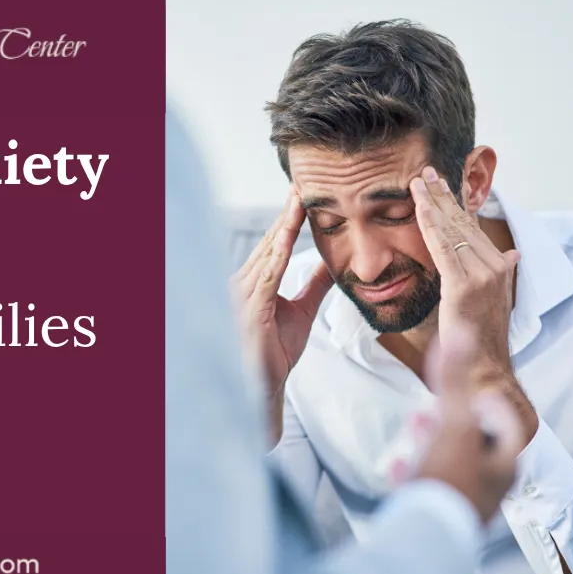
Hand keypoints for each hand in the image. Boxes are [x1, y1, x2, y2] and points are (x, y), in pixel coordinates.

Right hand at [231, 187, 332, 442]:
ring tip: (297, 202)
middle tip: (300, 185)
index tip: (302, 195)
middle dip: (286, 214)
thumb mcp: (302, 312)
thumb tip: (329, 264)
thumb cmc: (274, 354)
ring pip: (267, 253)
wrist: (261, 388)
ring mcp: (243, 294)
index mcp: (254, 283)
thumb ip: (313, 286)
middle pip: (269, 242)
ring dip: (283, 227)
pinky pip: (266, 276)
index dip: (289, 220)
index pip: (275, 245)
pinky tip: (288, 237)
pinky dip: (278, 254)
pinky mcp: (250, 308)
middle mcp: (243, 283)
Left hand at [409, 169, 519, 392]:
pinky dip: (431, 225)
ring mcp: (482, 275)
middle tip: (426, 173)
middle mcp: (496, 266)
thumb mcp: (494, 299)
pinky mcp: (463, 286)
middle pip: (463, 223)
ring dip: (433, 204)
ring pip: (453, 231)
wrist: (486, 369)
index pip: (474, 228)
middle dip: (443, 196)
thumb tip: (514, 255)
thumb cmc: (484, 338)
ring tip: (417, 182)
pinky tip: (420, 208)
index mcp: (500, 267)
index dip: (457, 205)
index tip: (442, 184)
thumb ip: (498, 273)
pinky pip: (443, 248)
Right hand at [412, 326, 522, 522]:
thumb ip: (454, 379)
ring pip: (456, 465)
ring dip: (436, 443)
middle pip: (480, 444)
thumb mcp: (452, 421)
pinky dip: (418, 471)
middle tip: (440, 409)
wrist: (428, 532)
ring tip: (417, 429)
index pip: (506, 424)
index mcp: (503, 461)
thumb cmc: (447, 477)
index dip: (491, 403)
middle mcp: (493, 485)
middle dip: (456, 421)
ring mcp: (469, 503)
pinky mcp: (443, 516)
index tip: (474, 391)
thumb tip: (459, 336)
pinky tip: (400, 467)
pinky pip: (433, 487)